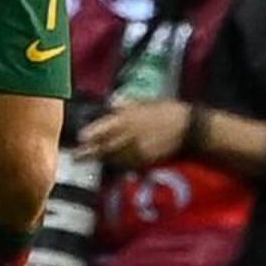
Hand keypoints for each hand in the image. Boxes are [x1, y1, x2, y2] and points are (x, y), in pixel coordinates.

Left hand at [78, 99, 193, 171]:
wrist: (189, 129)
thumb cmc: (168, 111)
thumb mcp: (147, 102)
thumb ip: (128, 104)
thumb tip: (112, 101)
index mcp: (127, 118)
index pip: (102, 129)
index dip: (90, 135)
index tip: (81, 138)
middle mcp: (128, 136)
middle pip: (103, 147)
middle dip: (88, 153)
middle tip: (76, 157)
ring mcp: (135, 150)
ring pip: (112, 157)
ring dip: (100, 159)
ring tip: (91, 159)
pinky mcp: (143, 161)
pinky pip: (125, 164)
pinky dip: (116, 163)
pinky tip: (112, 163)